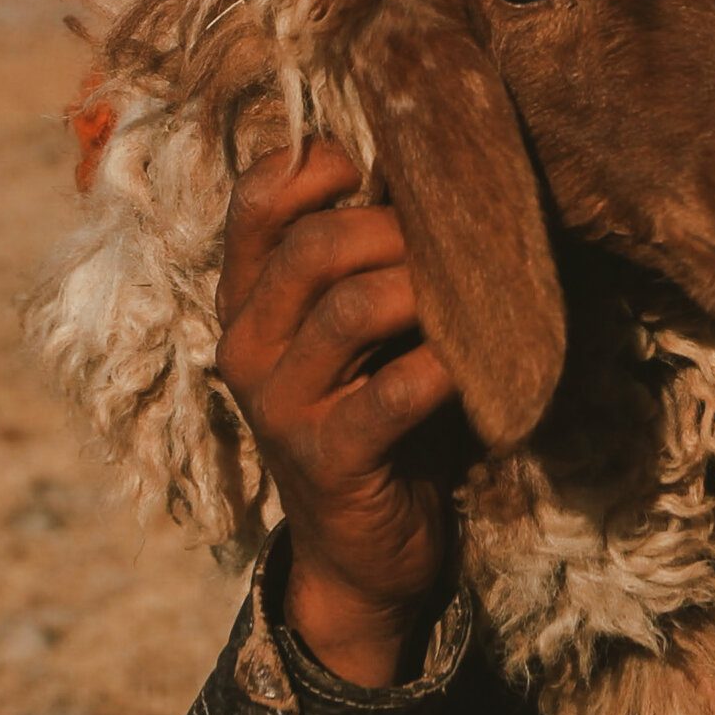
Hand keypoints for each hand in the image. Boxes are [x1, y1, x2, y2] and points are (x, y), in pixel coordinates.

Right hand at [215, 139, 458, 685]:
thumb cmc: (369, 411)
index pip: (256, 203)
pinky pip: (394, 395)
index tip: (382, 168)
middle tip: (454, 242)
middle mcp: (246, 347)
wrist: (360, 548)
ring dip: (424, 292)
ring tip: (469, 297)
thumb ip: (356, 259)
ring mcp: (281, 408)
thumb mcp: (347, 331)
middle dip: (395, 230)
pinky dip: (444, 369)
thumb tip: (425, 169)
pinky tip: (469, 367)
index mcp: (244, 302)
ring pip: (351, 310)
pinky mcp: (330, 461)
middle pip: (313, 248)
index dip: (318, 166)